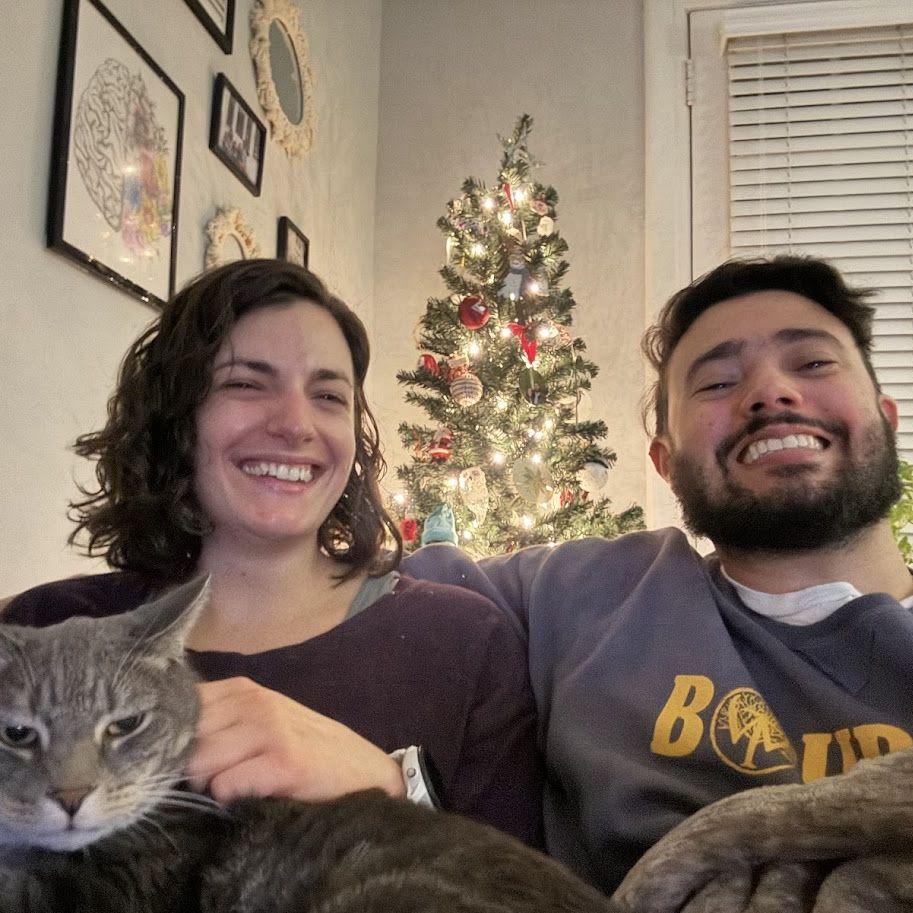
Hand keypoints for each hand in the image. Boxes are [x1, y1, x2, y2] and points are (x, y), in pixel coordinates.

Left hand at [185, 677, 405, 803]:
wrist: (364, 770)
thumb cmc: (307, 748)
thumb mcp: (263, 722)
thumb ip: (221, 721)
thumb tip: (165, 742)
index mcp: (244, 689)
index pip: (179, 708)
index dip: (172, 738)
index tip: (180, 758)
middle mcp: (255, 701)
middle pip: (184, 738)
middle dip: (186, 766)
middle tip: (210, 781)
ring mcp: (270, 729)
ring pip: (198, 762)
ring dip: (207, 785)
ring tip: (232, 788)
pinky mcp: (284, 762)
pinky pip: (225, 786)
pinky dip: (228, 799)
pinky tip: (250, 797)